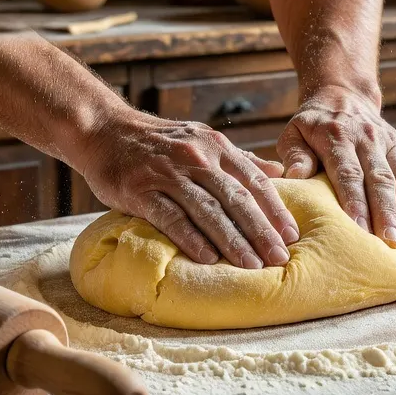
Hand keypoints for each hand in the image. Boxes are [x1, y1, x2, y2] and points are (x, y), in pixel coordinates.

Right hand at [78, 109, 299, 268]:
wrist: (103, 129)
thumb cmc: (158, 142)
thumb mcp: (202, 140)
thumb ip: (239, 159)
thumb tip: (280, 174)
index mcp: (215, 146)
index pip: (253, 180)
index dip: (275, 209)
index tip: (292, 235)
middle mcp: (196, 158)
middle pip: (236, 198)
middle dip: (261, 230)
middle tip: (279, 258)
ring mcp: (168, 174)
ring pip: (208, 210)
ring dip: (232, 240)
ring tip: (251, 265)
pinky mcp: (141, 190)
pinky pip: (170, 217)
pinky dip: (191, 238)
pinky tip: (208, 258)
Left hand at [277, 85, 395, 246]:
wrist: (343, 95)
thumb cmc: (313, 125)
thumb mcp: (294, 133)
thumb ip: (294, 155)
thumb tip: (295, 178)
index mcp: (337, 136)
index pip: (348, 173)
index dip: (354, 202)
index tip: (358, 229)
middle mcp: (367, 138)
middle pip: (380, 179)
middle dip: (386, 212)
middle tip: (390, 241)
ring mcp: (389, 142)